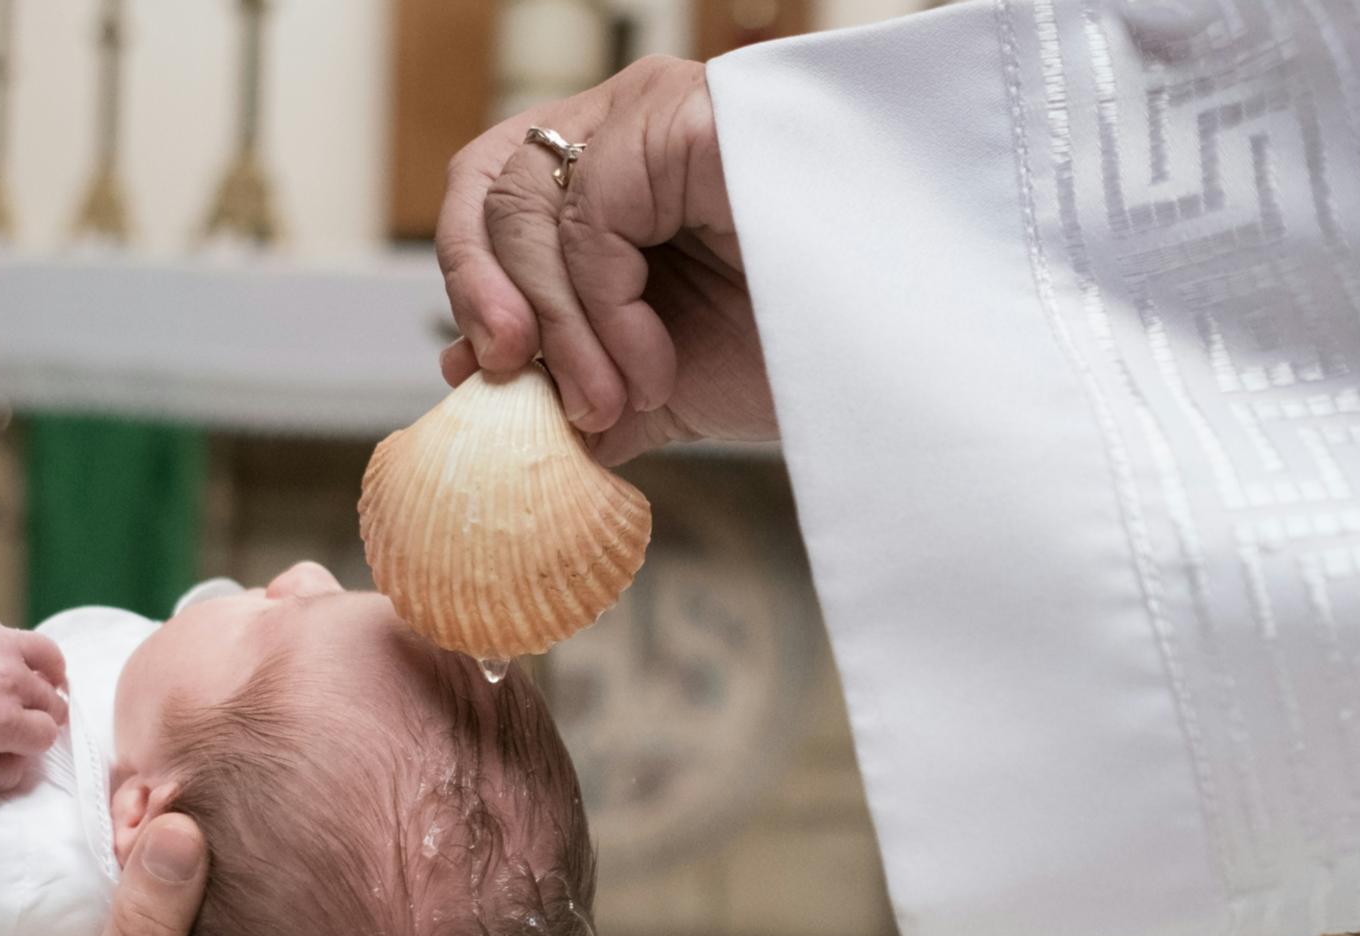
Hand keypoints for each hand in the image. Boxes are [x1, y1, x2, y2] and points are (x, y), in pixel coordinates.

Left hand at [0, 609, 68, 791]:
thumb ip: (4, 774)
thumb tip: (28, 765)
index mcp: (6, 722)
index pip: (49, 733)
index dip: (36, 740)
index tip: (23, 738)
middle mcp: (9, 680)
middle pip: (52, 700)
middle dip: (40, 712)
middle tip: (23, 714)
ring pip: (49, 657)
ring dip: (47, 673)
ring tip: (40, 679)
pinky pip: (11, 634)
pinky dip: (6, 648)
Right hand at [0, 814, 303, 935]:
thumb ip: (150, 925)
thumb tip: (184, 827)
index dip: (346, 909)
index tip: (331, 840)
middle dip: (281, 876)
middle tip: (269, 809)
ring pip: (251, 931)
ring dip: (227, 877)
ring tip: (217, 811)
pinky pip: (205, 931)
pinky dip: (191, 891)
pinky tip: (178, 840)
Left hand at [437, 56, 775, 464]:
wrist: (890, 363)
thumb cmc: (790, 354)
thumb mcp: (656, 382)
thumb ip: (572, 383)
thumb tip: (480, 394)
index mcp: (610, 174)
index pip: (490, 193)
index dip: (469, 282)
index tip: (481, 376)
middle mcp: (627, 124)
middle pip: (491, 191)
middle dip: (492, 306)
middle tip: (529, 390)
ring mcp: (657, 112)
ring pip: (530, 208)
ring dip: (562, 332)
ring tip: (620, 399)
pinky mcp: (689, 119)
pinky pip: (591, 218)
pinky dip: (603, 313)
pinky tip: (653, 368)